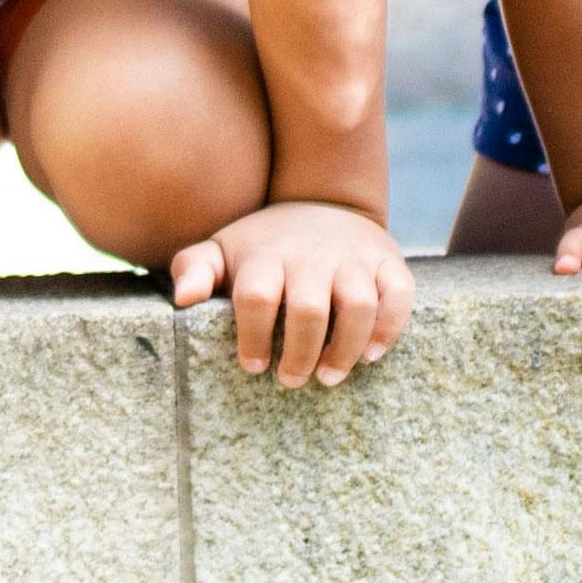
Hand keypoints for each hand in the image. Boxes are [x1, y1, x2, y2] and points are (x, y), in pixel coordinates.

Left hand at [168, 199, 415, 388]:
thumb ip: (195, 269)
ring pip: (357, 306)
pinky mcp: (389, 263)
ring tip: (328, 376)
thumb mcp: (224, 248)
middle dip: (299, 354)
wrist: (325, 202)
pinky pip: (398, 296)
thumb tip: (183, 299)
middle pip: (308, 309)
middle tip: (291, 379)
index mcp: (268, 255)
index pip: (257, 296)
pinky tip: (371, 355)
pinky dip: (389, 329)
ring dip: (345, 350)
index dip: (254, 337)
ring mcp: (354, 259)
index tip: (254, 365)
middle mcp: (312, 256)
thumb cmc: (265, 243)